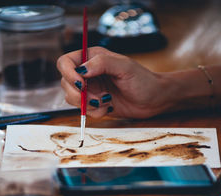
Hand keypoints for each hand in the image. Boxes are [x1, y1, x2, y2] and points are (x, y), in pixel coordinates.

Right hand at [57, 46, 179, 118]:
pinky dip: (94, 112)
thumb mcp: (125, 68)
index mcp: (92, 57)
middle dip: (80, 94)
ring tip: (107, 102)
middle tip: (98, 99)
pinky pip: (83, 110)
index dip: (69, 74)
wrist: (154, 100)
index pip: (66, 62)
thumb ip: (102, 64)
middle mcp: (88, 72)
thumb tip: (81, 70)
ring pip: (72, 98)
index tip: (81, 84)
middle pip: (66, 82)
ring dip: (87, 104)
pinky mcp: (94, 103)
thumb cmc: (143, 80)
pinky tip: (109, 108)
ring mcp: (90, 89)